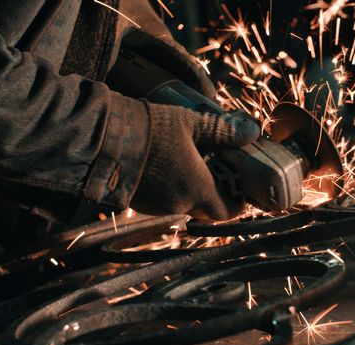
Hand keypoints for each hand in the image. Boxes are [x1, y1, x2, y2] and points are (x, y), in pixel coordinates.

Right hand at [131, 104, 259, 219]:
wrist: (103, 138)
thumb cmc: (150, 129)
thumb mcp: (190, 123)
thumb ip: (223, 131)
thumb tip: (251, 130)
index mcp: (198, 188)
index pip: (227, 212)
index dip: (237, 203)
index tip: (239, 190)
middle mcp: (180, 204)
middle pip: (206, 209)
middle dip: (214, 194)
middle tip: (215, 171)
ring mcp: (158, 207)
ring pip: (184, 204)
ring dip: (189, 190)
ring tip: (187, 163)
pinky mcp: (140, 204)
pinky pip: (163, 202)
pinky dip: (169, 189)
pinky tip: (164, 167)